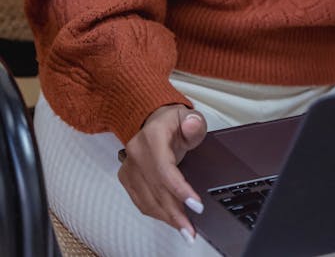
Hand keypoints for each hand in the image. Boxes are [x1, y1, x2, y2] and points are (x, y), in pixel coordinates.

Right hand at [117, 103, 206, 241]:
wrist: (152, 119)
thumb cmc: (172, 121)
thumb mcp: (189, 116)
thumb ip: (194, 123)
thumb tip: (192, 126)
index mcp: (153, 136)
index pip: (165, 170)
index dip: (180, 191)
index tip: (196, 206)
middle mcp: (137, 152)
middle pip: (157, 190)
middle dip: (175, 213)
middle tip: (191, 230)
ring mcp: (129, 166)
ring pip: (147, 200)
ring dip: (167, 217)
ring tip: (184, 229)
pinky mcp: (126, 178)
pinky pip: (141, 202)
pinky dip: (156, 212)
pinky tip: (170, 218)